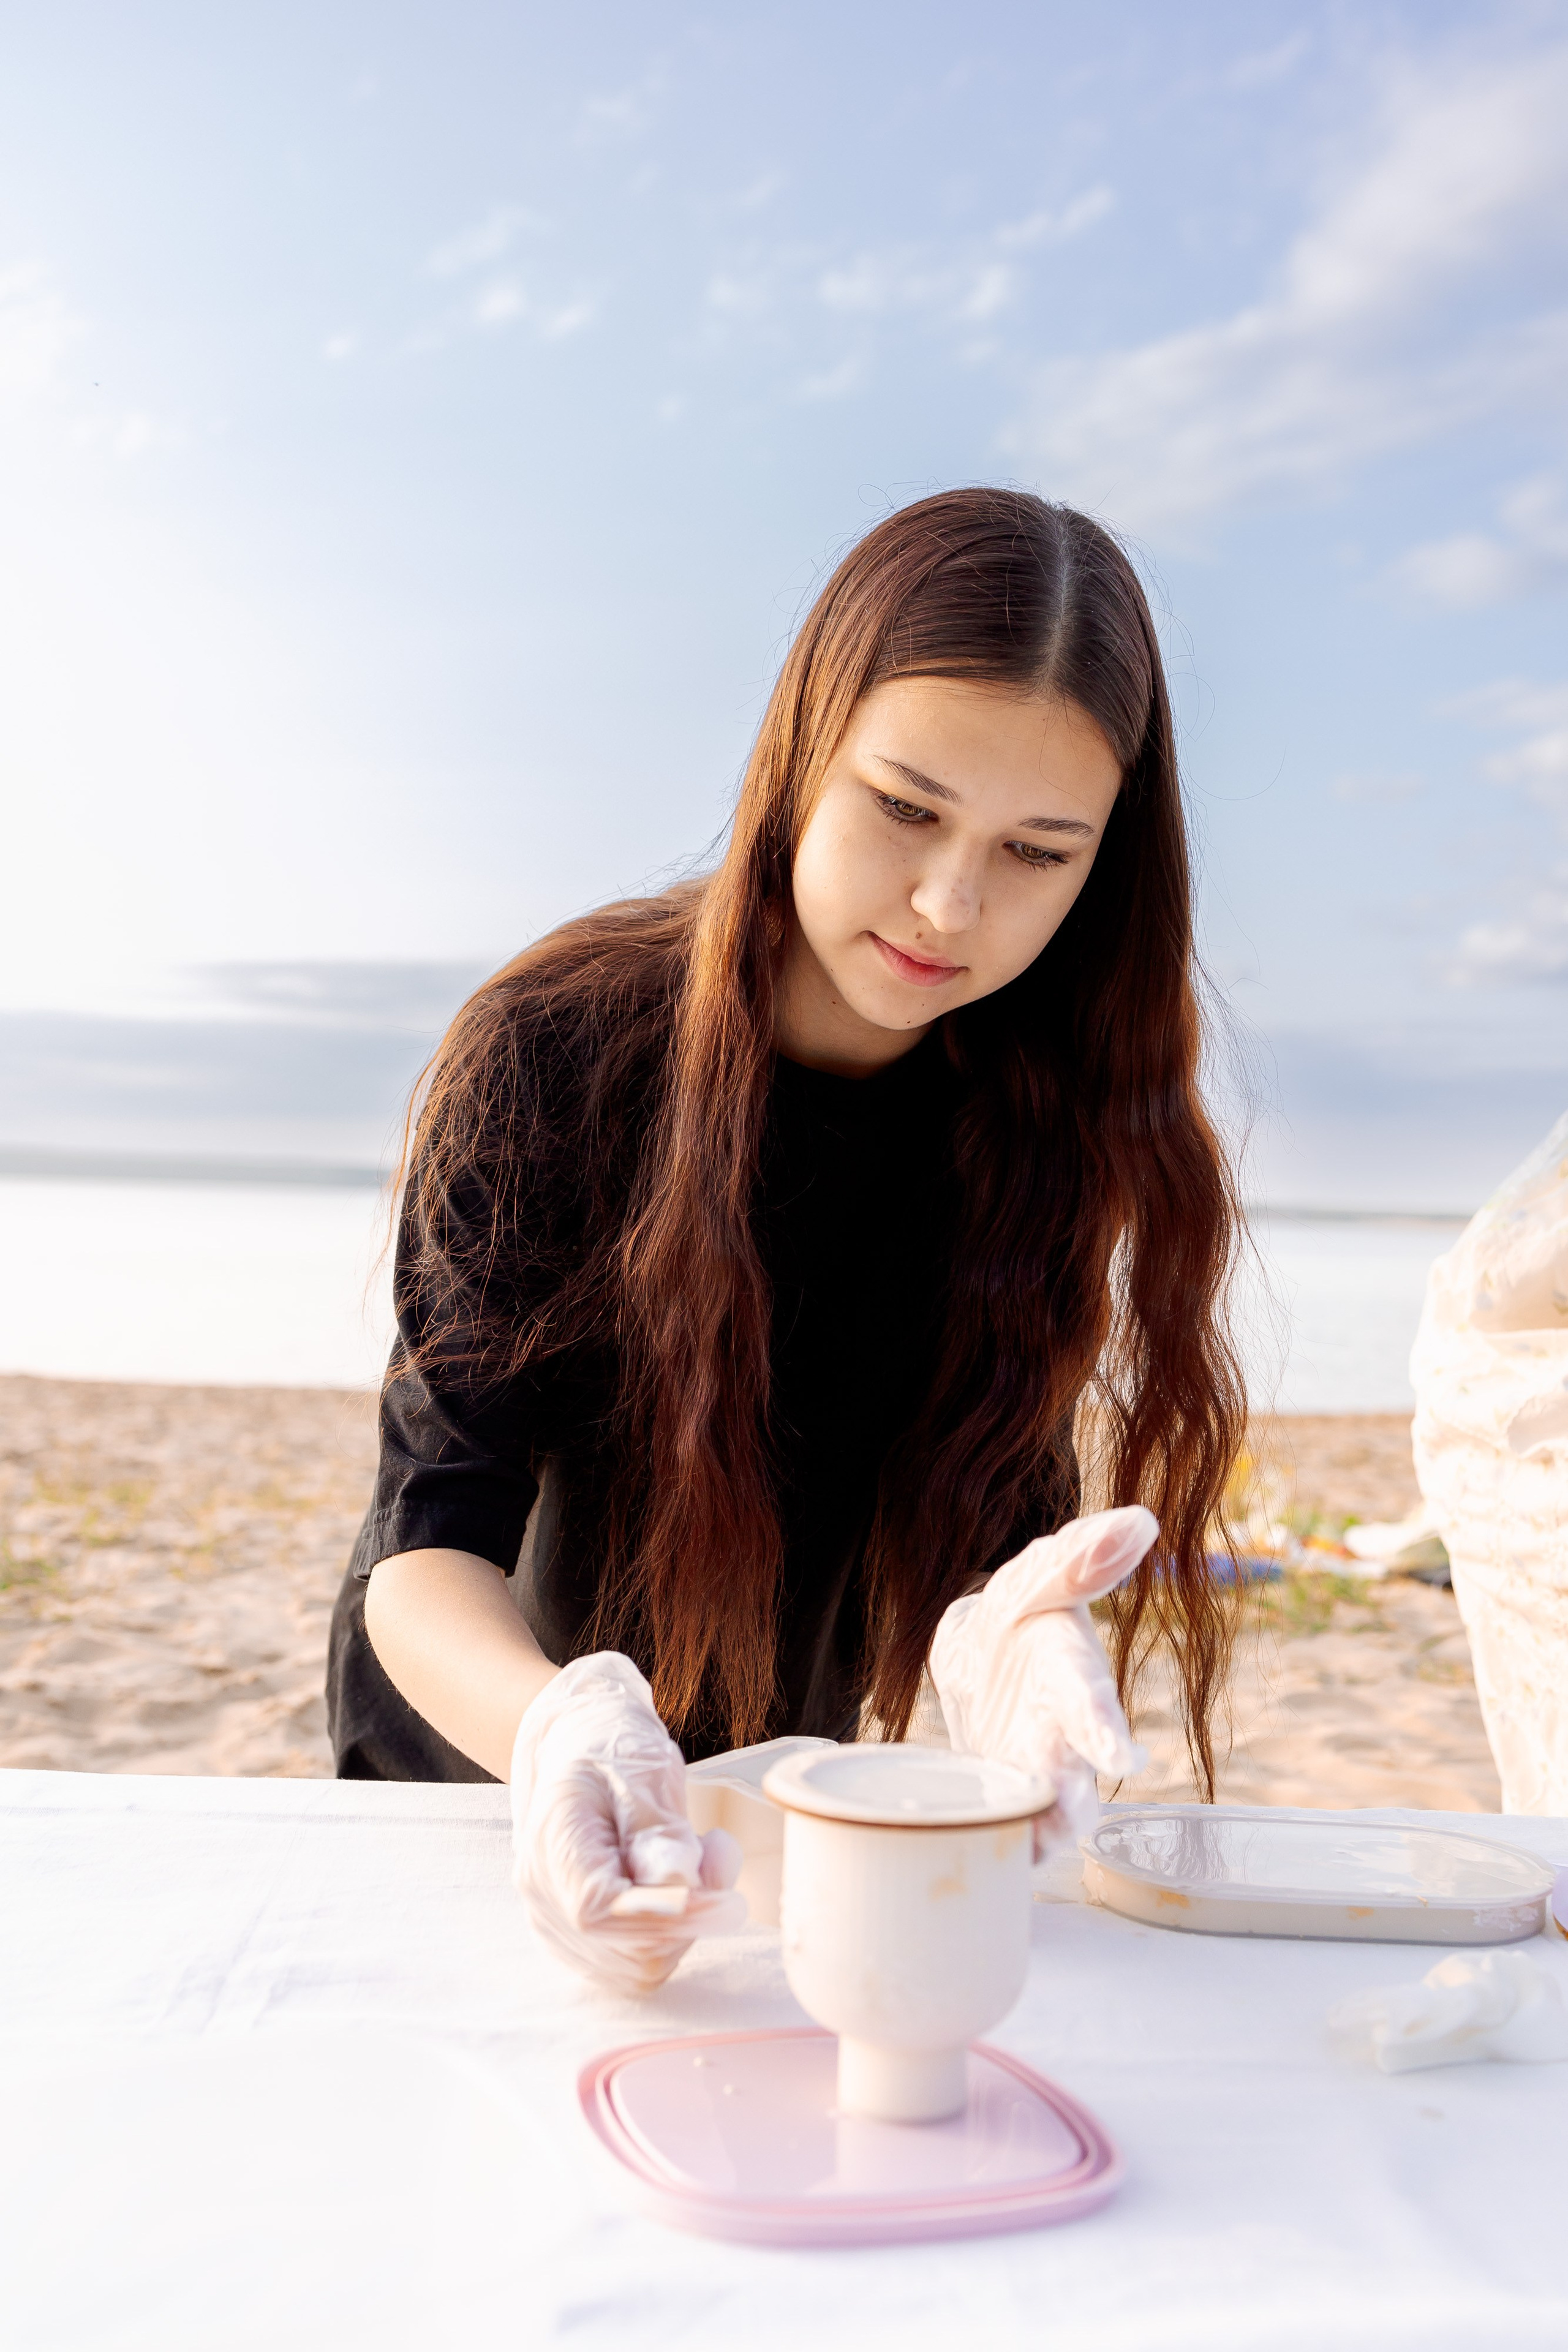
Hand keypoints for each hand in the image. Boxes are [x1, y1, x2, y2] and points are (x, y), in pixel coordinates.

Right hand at [509, 1653, 744, 1993]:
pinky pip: (635, 1962)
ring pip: (639, 1965)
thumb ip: (660, 1834)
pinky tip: (679, 1886)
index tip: (725, 1894)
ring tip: (701, 1859)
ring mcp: (555, 1922)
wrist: (580, 1744)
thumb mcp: (643, 1771)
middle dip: (689, 1915)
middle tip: (719, 1854)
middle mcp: (543, 1896)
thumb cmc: (611, 1748)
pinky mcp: (578, 1937)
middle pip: (627, 1949)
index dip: (670, 1914)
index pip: (601, 1911)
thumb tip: (683, 1894)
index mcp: (552, 1844)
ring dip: (687, 1924)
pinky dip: (672, 1932)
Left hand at [929, 1507, 1156, 1849]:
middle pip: (1074, 1774)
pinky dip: (998, 1844)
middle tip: (1068, 1816)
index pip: (1092, 1701)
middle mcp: (1061, 1733)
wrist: (976, 1651)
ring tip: (1024, 1844)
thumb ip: (1081, 1556)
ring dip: (1036, 1830)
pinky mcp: (1001, 1794)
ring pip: (1044, 1815)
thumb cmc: (1020, 1613)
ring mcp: (1030, 1769)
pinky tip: (979, 1853)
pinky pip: (1006, 1831)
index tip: (1123, 1758)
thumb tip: (1141, 1520)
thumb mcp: (1037, 1577)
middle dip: (1073, 1798)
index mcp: (1070, 1677)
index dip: (1106, 1728)